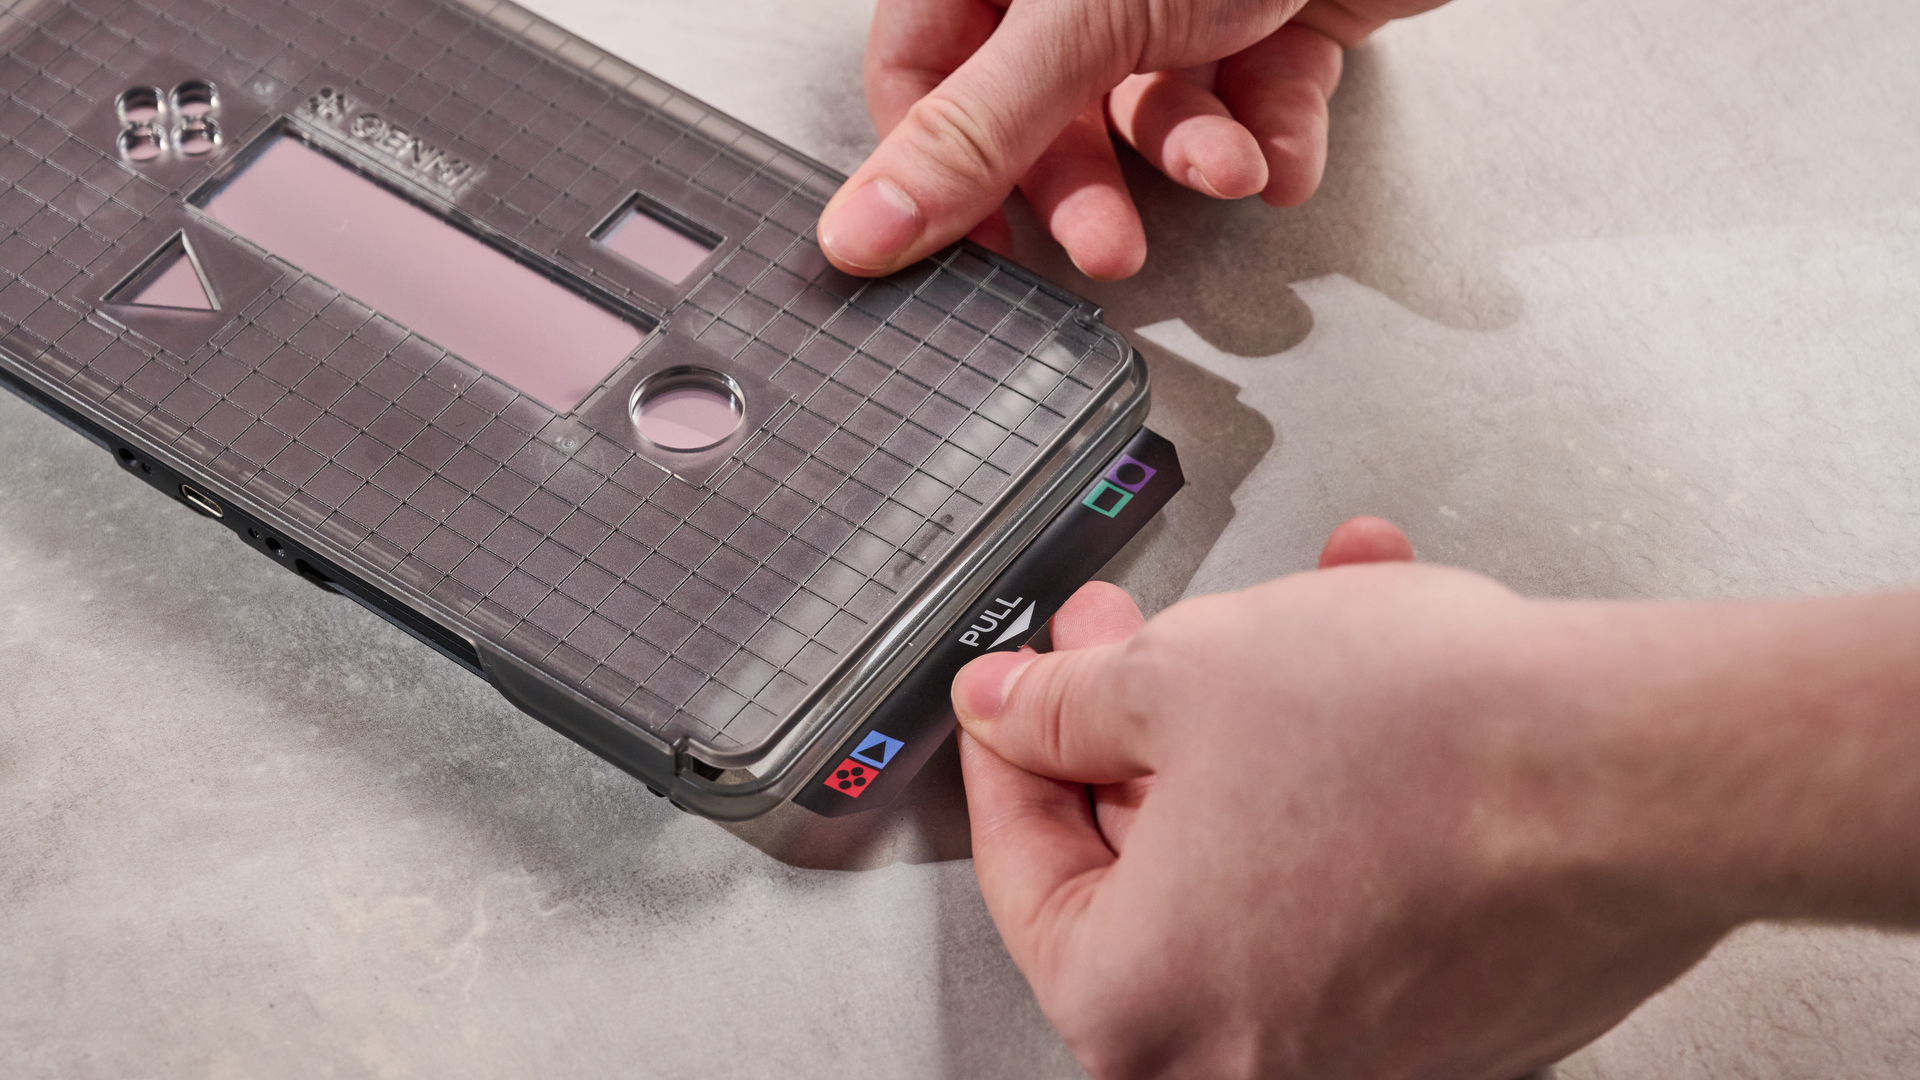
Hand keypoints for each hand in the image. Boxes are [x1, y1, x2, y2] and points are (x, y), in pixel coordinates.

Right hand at [819, 0, 1449, 279]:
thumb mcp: (1075, 22)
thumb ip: (973, 135)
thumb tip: (863, 230)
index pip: (920, 73)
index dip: (940, 168)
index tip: (971, 252)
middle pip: (1040, 110)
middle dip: (1088, 187)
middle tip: (1108, 249)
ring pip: (1153, 108)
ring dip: (1196, 157)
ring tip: (1228, 171)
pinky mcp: (1269, 8)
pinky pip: (1249, 94)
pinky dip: (1270, 134)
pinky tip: (1281, 152)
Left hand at [952, 518, 1919, 1077]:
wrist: (1643, 774)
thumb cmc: (1427, 747)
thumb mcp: (1181, 679)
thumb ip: (1062, 704)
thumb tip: (1011, 709)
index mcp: (1138, 1012)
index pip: (1025, 867)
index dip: (1017, 749)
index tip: (1021, 690)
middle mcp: (1243, 1065)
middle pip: (1147, 862)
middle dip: (1146, 721)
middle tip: (1138, 642)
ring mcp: (1359, 1048)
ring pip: (1262, 850)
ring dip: (1265, 727)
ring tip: (1294, 617)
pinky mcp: (1450, 1008)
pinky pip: (1355, 872)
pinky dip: (1351, 777)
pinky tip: (1379, 667)